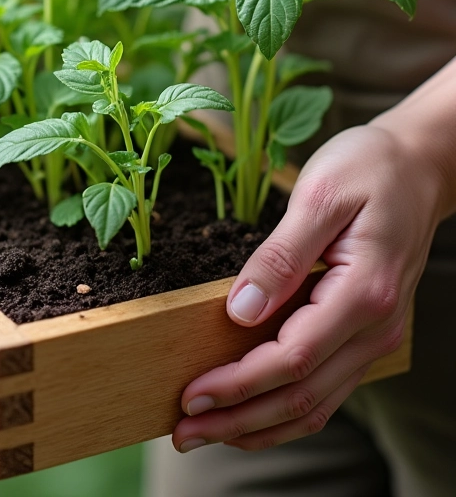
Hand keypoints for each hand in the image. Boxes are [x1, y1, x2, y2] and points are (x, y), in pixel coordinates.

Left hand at [173, 123, 442, 452]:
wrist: (417, 167)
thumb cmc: (368, 171)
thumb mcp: (319, 198)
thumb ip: (281, 256)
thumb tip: (240, 309)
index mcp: (364, 293)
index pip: (292, 359)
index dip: (238, 384)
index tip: (191, 396)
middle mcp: (376, 327)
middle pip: (302, 395)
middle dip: (239, 419)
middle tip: (183, 433)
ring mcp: (375, 335)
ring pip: (317, 403)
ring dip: (259, 424)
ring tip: (206, 432)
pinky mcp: (364, 332)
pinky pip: (326, 387)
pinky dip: (285, 408)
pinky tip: (250, 411)